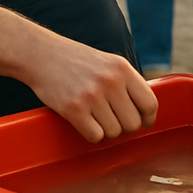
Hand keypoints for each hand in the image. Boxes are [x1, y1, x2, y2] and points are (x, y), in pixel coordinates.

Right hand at [27, 39, 158, 142]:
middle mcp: (110, 81)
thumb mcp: (109, 63)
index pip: (149, 102)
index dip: (149, 118)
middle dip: (125, 127)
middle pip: (133, 123)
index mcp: (122, 68)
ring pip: (114, 132)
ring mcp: (92, 96)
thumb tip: (145, 110)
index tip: (144, 122)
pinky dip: (92, 134)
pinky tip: (85, 122)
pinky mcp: (73, 109)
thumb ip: (127, 82)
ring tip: (97, 118)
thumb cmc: (78, 61)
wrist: (43, 55)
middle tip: (115, 121)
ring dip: (107, 131)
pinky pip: (95, 136)